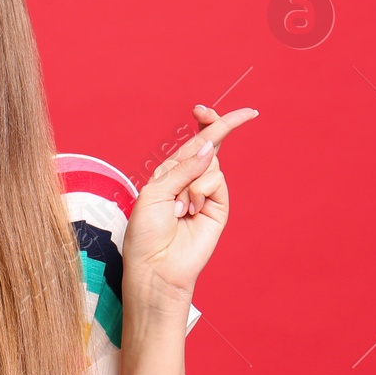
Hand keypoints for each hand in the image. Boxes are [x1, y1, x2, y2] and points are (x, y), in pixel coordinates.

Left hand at [123, 103, 258, 301]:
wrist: (157, 266)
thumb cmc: (147, 232)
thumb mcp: (156, 192)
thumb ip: (183, 168)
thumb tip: (208, 147)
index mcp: (170, 173)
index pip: (191, 142)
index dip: (202, 123)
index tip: (203, 109)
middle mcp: (190, 180)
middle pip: (209, 144)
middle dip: (218, 125)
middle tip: (228, 112)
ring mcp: (206, 192)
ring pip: (211, 163)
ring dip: (192, 180)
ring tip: (179, 207)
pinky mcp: (218, 206)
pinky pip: (216, 180)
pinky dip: (200, 190)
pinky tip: (190, 211)